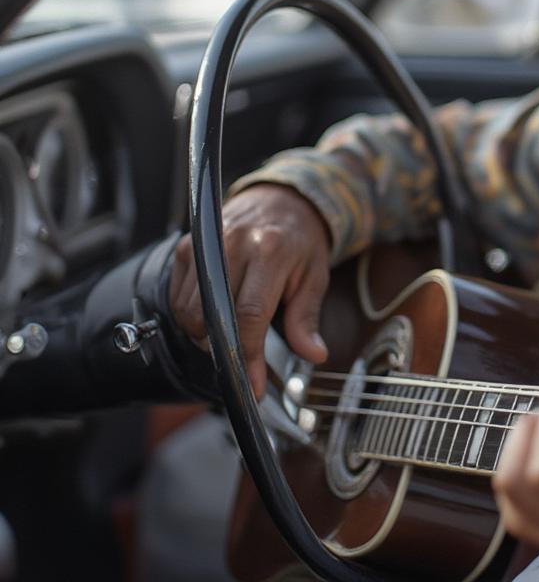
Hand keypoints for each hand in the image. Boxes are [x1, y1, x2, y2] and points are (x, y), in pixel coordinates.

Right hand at [169, 183, 330, 397]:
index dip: (247, 356)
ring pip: (189, 310)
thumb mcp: (314, 276)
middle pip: (212, 316)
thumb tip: (314, 354)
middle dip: (223, 350)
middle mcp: (234, 244)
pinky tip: (213, 315)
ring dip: (204, 336)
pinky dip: (190, 316)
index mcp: (270, 252)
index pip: (249, 315)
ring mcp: (206, 243)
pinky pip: (177, 296)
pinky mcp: (186, 245)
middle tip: (241, 362)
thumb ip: (307, 318)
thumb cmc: (300, 241)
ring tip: (230, 336)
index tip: (250, 386)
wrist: (280, 200)